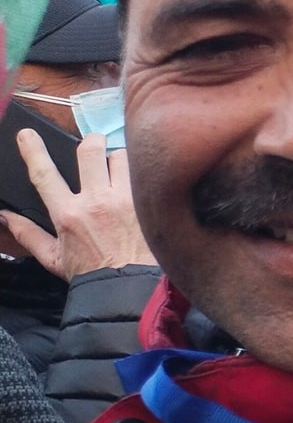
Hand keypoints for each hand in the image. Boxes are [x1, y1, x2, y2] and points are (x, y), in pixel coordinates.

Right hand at [0, 130, 154, 280]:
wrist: (131, 288)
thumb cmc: (91, 273)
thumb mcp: (52, 258)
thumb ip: (27, 234)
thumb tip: (5, 216)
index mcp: (68, 214)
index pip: (44, 174)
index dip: (33, 150)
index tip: (26, 135)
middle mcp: (97, 201)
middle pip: (90, 149)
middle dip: (90, 143)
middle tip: (92, 149)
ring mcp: (126, 199)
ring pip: (121, 156)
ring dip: (117, 160)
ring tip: (117, 174)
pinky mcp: (148, 201)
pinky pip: (143, 171)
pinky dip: (138, 173)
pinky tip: (138, 185)